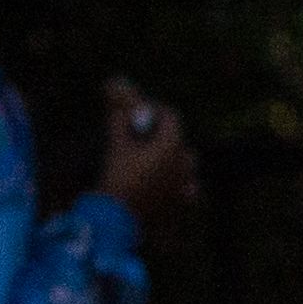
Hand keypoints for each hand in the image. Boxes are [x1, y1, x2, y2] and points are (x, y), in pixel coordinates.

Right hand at [96, 79, 198, 216]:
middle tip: (144, 138)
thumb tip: (116, 87)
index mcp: (173, 146)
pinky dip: (177, 184)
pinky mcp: (182, 204)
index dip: (156, 111)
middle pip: (179, 142)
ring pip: (185, 166)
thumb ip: (119, 116)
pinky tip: (163, 185)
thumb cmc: (117, 176)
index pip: (171, 117)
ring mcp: (186, 186)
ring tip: (152, 162)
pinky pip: (186, 189)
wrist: (117, 217)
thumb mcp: (117, 144)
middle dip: (163, 136)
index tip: (142, 113)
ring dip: (172, 160)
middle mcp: (185, 165)